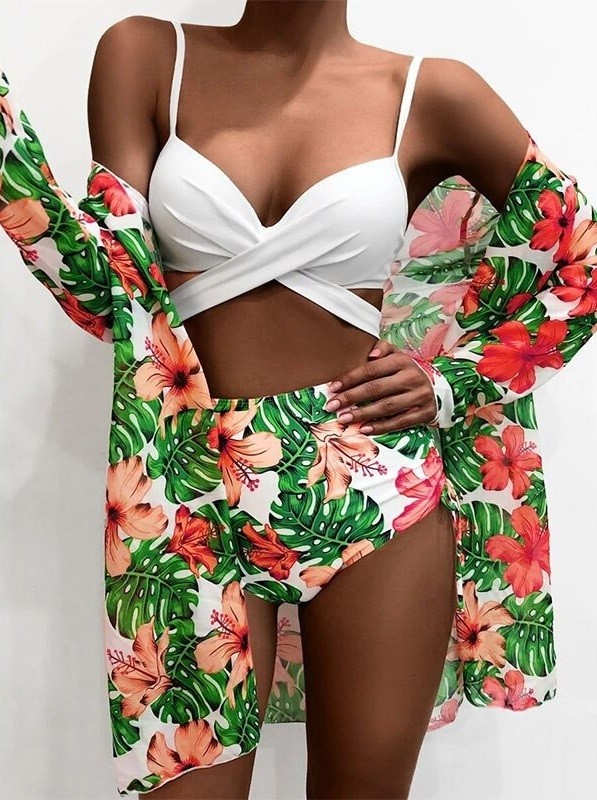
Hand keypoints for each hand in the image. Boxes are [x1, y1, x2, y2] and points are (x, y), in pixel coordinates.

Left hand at [324, 339, 438, 434]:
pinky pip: (400, 421)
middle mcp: (412, 377)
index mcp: (402, 360)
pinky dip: (381, 427)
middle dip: (351, 398)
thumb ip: (383, 349)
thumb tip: (371, 353)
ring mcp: (420, 395)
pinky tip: (364, 428)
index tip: (333, 387)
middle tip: (332, 406)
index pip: (371, 369)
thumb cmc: (405, 373)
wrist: (435, 389)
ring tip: (343, 419)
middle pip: (376, 388)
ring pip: (386, 406)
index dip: (350, 378)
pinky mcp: (425, 413)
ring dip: (362, 414)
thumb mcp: (396, 356)